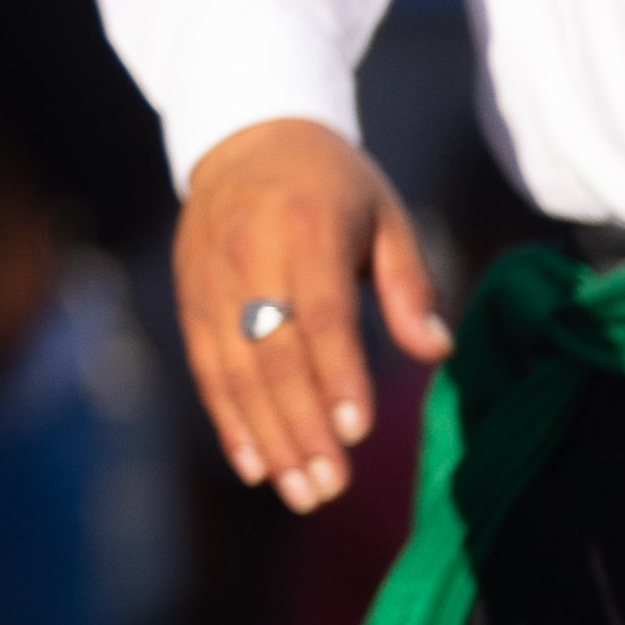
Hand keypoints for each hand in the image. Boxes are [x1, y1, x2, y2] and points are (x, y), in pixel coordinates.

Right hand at [175, 116, 450, 513]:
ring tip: (300, 491)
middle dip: (301, 426)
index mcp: (305, 227)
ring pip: (234, 370)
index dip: (337, 374)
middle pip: (272, 353)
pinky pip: (205, 367)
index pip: (319, 312)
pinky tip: (254, 466)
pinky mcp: (189, 295)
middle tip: (331, 488)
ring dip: (267, 437)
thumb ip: (411, 282)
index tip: (357, 431)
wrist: (245, 134)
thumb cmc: (333, 184)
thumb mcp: (386, 214)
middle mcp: (248, 253)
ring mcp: (210, 277)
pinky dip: (227, 420)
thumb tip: (436, 350)